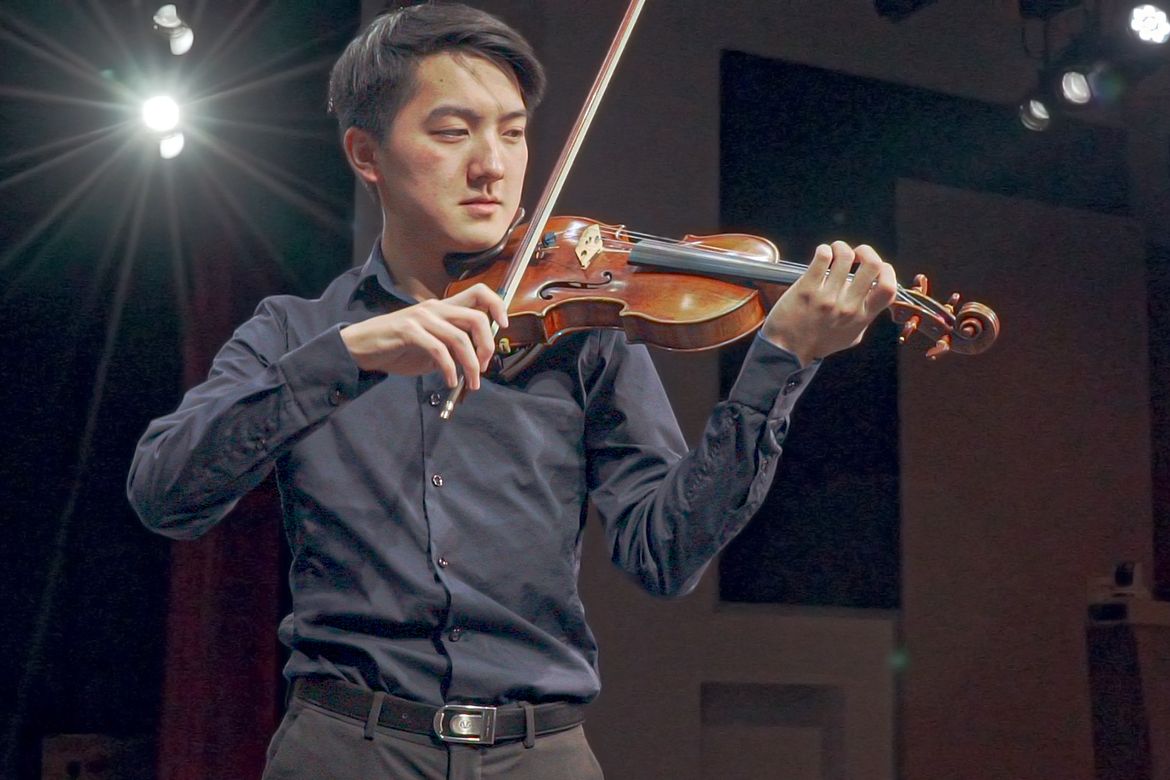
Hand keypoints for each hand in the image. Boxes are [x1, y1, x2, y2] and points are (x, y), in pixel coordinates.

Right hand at [340, 283, 507, 389]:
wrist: (361, 348)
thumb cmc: (397, 348)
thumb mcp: (431, 347)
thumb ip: (453, 348)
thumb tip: (477, 361)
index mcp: (443, 308)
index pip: (479, 292)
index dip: (498, 306)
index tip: (503, 326)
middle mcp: (435, 308)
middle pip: (477, 317)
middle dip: (487, 345)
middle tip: (485, 367)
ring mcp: (422, 318)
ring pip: (460, 338)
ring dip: (470, 365)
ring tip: (470, 383)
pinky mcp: (408, 331)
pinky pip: (439, 351)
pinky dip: (449, 369)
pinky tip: (449, 381)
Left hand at [760, 241, 896, 365]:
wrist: (786, 351)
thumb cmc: (818, 342)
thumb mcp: (851, 336)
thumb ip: (864, 317)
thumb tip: (873, 298)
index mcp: (861, 317)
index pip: (889, 288)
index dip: (888, 271)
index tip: (878, 267)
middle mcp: (847, 307)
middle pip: (873, 265)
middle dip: (866, 251)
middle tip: (857, 254)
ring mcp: (827, 297)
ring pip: (845, 256)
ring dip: (841, 247)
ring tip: (834, 252)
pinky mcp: (806, 289)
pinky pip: (822, 257)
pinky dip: (824, 250)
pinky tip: (821, 255)